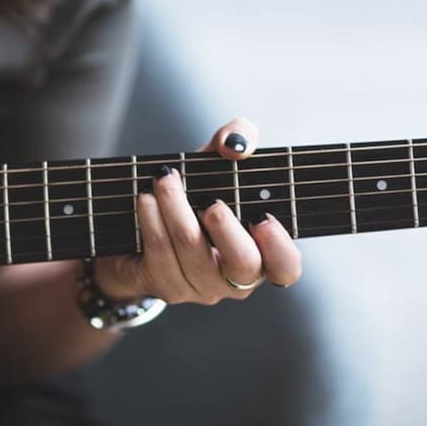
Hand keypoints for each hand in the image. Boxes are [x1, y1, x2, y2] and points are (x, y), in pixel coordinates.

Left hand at [95, 118, 301, 303]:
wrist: (141, 229)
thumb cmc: (193, 196)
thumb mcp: (217, 164)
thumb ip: (236, 140)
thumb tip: (235, 143)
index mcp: (259, 253)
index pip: (285, 267)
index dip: (279, 247)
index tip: (262, 218)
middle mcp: (234, 278)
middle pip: (243, 265)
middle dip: (226, 229)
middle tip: (212, 203)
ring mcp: (199, 287)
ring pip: (192, 252)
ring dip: (176, 209)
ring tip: (164, 179)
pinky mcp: (166, 285)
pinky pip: (160, 252)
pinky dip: (152, 219)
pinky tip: (146, 198)